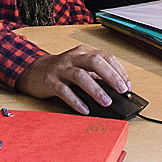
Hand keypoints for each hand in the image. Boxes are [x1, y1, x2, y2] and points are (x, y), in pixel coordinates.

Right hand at [15, 46, 129, 114]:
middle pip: (95, 62)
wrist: (33, 71)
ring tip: (106, 102)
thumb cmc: (62, 70)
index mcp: (84, 51)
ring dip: (96, 90)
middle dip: (111, 76)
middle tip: (122, 91)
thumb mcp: (80, 66)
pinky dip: (76, 101)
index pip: (106, 57)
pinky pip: (65, 91)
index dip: (119, 71)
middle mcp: (73, 57)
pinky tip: (85, 110)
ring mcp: (61, 69)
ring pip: (80, 76)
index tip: (127, 86)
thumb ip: (96, 75)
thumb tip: (117, 89)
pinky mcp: (51, 82)